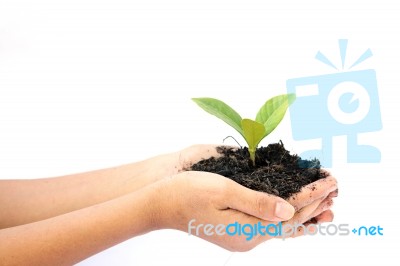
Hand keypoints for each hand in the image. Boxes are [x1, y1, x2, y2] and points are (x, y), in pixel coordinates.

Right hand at [154, 170, 337, 250]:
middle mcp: (247, 239)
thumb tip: (287, 210)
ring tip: (327, 205)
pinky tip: (295, 218)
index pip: (289, 214)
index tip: (330, 182)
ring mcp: (241, 238)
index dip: (312, 196)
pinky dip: (287, 220)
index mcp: (246, 230)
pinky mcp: (236, 232)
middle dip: (314, 204)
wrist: (161, 204)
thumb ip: (256, 202)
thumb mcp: (223, 191)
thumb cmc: (188, 192)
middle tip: (335, 187)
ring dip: (304, 213)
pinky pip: (270, 227)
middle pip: (290, 224)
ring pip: (282, 227)